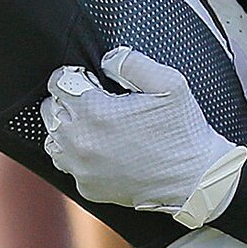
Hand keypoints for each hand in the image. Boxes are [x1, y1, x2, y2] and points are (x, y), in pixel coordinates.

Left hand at [42, 47, 246, 227]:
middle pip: (51, 110)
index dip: (78, 77)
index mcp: (93, 112)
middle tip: (100, 104)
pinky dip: (80, 156)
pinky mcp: (87, 187)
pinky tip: (105, 151)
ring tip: (98, 128)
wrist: (194, 180)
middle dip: (70, 102)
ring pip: (54, 139)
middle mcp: (78, 142)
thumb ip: (131, 62)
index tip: (95, 83)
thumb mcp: (168, 83)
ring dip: (70, 129)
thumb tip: (106, 60)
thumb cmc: (182, 131)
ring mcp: (80, 168)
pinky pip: (69, 165)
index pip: (59, 83)